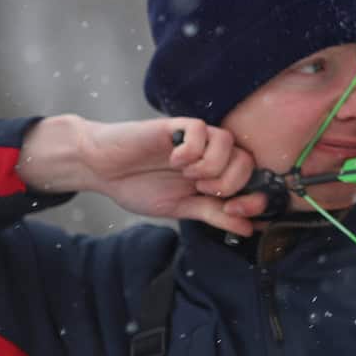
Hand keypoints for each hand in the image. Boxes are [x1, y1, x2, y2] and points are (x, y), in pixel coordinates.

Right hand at [19, 115, 266, 235]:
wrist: (102, 169)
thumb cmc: (139, 186)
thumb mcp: (181, 208)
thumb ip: (214, 214)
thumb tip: (248, 229)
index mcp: (215, 173)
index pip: (252, 179)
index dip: (253, 197)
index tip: (236, 211)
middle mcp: (209, 153)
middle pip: (246, 160)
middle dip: (230, 183)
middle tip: (203, 191)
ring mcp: (193, 138)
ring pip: (226, 141)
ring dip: (211, 166)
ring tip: (188, 176)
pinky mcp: (175, 126)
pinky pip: (200, 129)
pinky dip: (190, 150)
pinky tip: (174, 160)